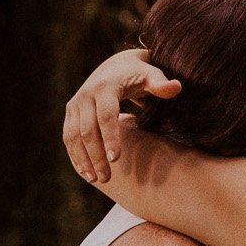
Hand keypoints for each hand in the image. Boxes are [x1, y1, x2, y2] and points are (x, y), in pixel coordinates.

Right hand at [63, 50, 179, 183]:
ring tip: (94, 179)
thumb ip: (162, 84)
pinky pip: (68, 136)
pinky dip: (75, 155)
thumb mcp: (152, 76)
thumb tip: (176, 87)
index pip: (106, 115)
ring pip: (73, 135)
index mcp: (105, 86)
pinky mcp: (71, 112)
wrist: (116, 66)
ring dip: (82, 159)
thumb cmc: (139, 75)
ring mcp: (75, 104)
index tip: (115, 159)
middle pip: (87, 129)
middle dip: (96, 155)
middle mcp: (85, 94)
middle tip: (107, 178)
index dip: (110, 137)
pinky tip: (85, 172)